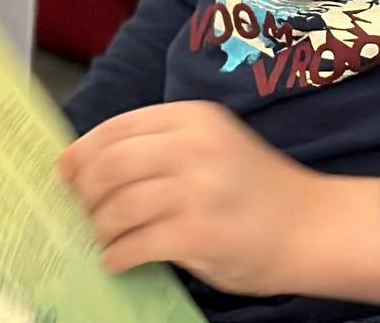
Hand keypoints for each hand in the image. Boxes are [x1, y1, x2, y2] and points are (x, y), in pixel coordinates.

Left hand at [60, 101, 379, 304]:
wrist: (315, 227)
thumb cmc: (255, 188)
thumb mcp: (213, 144)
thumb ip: (160, 146)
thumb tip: (88, 166)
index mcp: (193, 119)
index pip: (116, 128)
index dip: (82, 153)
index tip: (65, 172)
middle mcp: (194, 148)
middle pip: (110, 165)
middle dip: (85, 192)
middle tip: (82, 210)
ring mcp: (197, 191)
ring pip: (118, 207)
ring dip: (100, 228)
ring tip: (103, 238)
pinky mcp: (200, 234)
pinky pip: (136, 244)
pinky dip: (117, 255)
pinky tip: (117, 260)